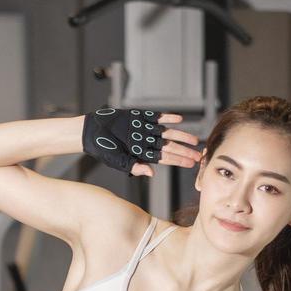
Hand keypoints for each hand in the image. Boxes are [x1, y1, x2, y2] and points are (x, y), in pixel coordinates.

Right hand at [81, 107, 204, 175]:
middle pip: (170, 146)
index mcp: (143, 154)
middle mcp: (146, 141)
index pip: (165, 158)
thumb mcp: (118, 162)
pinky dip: (167, 118)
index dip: (178, 161)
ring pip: (167, 132)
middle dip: (184, 151)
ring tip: (194, 139)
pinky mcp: (140, 116)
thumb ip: (135, 167)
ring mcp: (145, 129)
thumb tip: (151, 174)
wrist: (91, 131)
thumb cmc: (103, 149)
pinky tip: (179, 119)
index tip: (191, 164)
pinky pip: (157, 117)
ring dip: (181, 135)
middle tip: (199, 155)